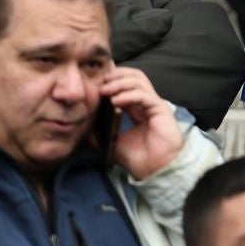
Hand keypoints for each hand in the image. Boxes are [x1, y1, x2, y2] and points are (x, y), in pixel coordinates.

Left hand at [103, 65, 184, 180]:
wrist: (155, 170)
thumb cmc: (139, 158)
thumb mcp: (114, 143)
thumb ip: (101, 133)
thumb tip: (85, 127)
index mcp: (137, 108)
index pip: (126, 85)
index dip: (112, 80)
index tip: (95, 83)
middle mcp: (146, 103)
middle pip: (134, 76)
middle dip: (116, 75)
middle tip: (100, 82)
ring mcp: (153, 104)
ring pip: (139, 81)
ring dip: (119, 83)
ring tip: (105, 90)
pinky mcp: (160, 109)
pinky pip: (143, 95)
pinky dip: (128, 94)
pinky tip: (115, 101)